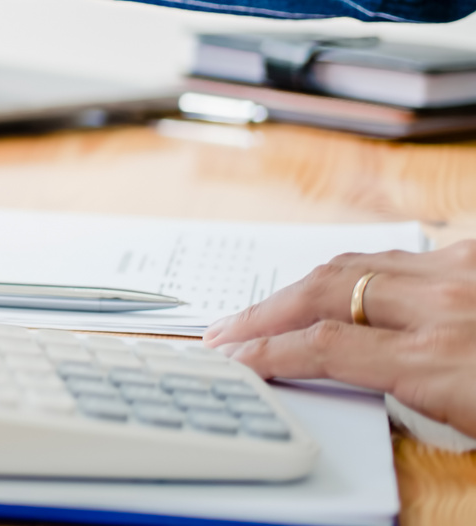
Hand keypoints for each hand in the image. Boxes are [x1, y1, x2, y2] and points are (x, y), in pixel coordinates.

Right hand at [203, 242, 475, 438]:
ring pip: (353, 265)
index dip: (268, 352)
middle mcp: (445, 304)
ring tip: (273, 308)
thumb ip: (410, 404)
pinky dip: (357, 272)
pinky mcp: (475, 256)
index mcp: (443, 360)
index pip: (324, 348)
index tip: (236, 360)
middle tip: (230, 330)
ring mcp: (459, 272)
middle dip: (265, 313)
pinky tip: (342, 287)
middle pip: (323, 293)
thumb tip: (352, 388)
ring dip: (303, 288)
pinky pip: (397, 255)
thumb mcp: (470, 426)